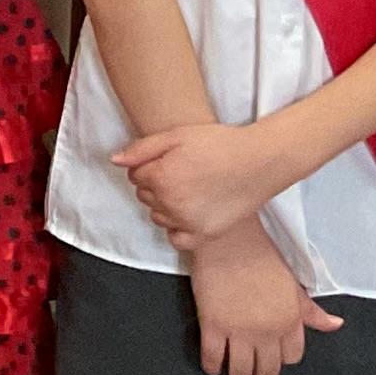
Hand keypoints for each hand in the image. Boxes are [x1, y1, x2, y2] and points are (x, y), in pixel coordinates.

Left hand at [116, 116, 290, 249]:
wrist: (260, 161)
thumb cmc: (219, 144)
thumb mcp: (177, 135)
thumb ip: (142, 149)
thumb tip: (115, 160)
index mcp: (160, 178)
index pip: (135, 177)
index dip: (150, 165)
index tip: (169, 159)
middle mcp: (170, 204)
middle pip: (145, 197)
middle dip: (156, 184)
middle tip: (181, 171)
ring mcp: (188, 222)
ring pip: (158, 216)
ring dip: (165, 205)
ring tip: (189, 188)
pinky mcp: (205, 234)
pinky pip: (177, 238)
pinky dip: (178, 228)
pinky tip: (190, 212)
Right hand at [190, 227, 340, 374]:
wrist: (229, 239)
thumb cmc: (261, 257)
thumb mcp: (292, 285)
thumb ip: (311, 310)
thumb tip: (336, 324)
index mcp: (290, 321)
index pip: (292, 356)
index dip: (282, 361)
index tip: (272, 363)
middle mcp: (268, 331)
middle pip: (267, 370)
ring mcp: (240, 331)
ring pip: (240, 369)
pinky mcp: (213, 326)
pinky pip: (213, 356)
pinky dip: (212, 366)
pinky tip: (211, 369)